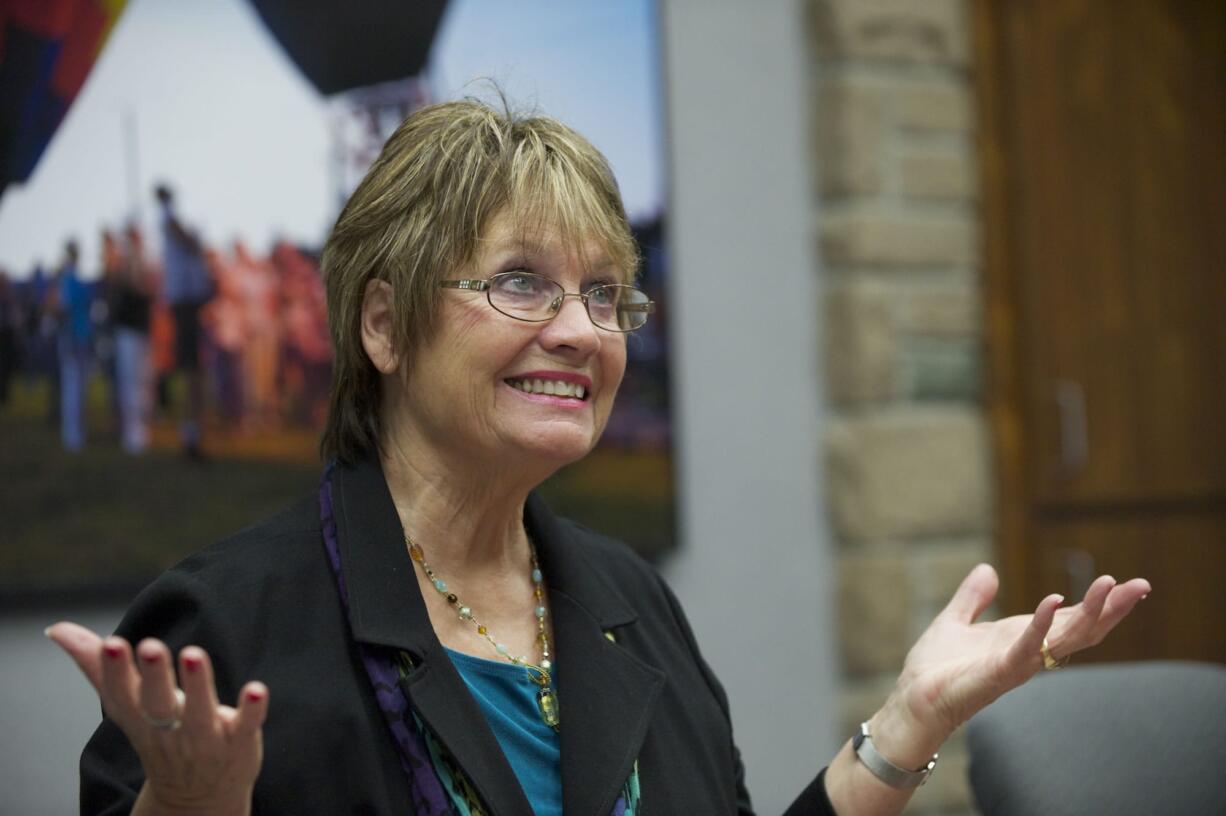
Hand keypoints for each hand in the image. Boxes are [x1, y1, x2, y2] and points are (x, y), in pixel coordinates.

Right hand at [46, 622, 267, 814]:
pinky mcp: (239, 743)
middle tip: (151, 646)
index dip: (116, 671)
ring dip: (198, 686)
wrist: (194, 798)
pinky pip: (246, 727)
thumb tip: (57, 629)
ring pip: (200, 713)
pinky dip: (251, 710)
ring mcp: (205, 738)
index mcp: (139, 716)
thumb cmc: (159, 737)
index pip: (122, 694)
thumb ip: (96, 666)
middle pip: (158, 704)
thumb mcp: (126, 707)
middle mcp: (169, 728)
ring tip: (193, 654)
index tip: (112, 644)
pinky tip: (256, 689)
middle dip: (153, 676)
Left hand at [873, 565, 1150, 761]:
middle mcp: (1029, 651)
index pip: (1071, 619)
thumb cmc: (936, 668)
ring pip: (1065, 638)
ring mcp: (1018, 663)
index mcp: (1023, 637)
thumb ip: (973, 598)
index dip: (1099, 603)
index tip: (1127, 584)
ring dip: (1090, 613)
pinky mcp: (999, 672)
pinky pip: (1026, 648)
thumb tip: (987, 570)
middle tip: (1143, 585)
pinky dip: (1040, 625)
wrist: (913, 698)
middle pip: (1082, 629)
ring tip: (1111, 586)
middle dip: (1112, 608)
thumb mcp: (955, 621)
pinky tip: (1051, 601)